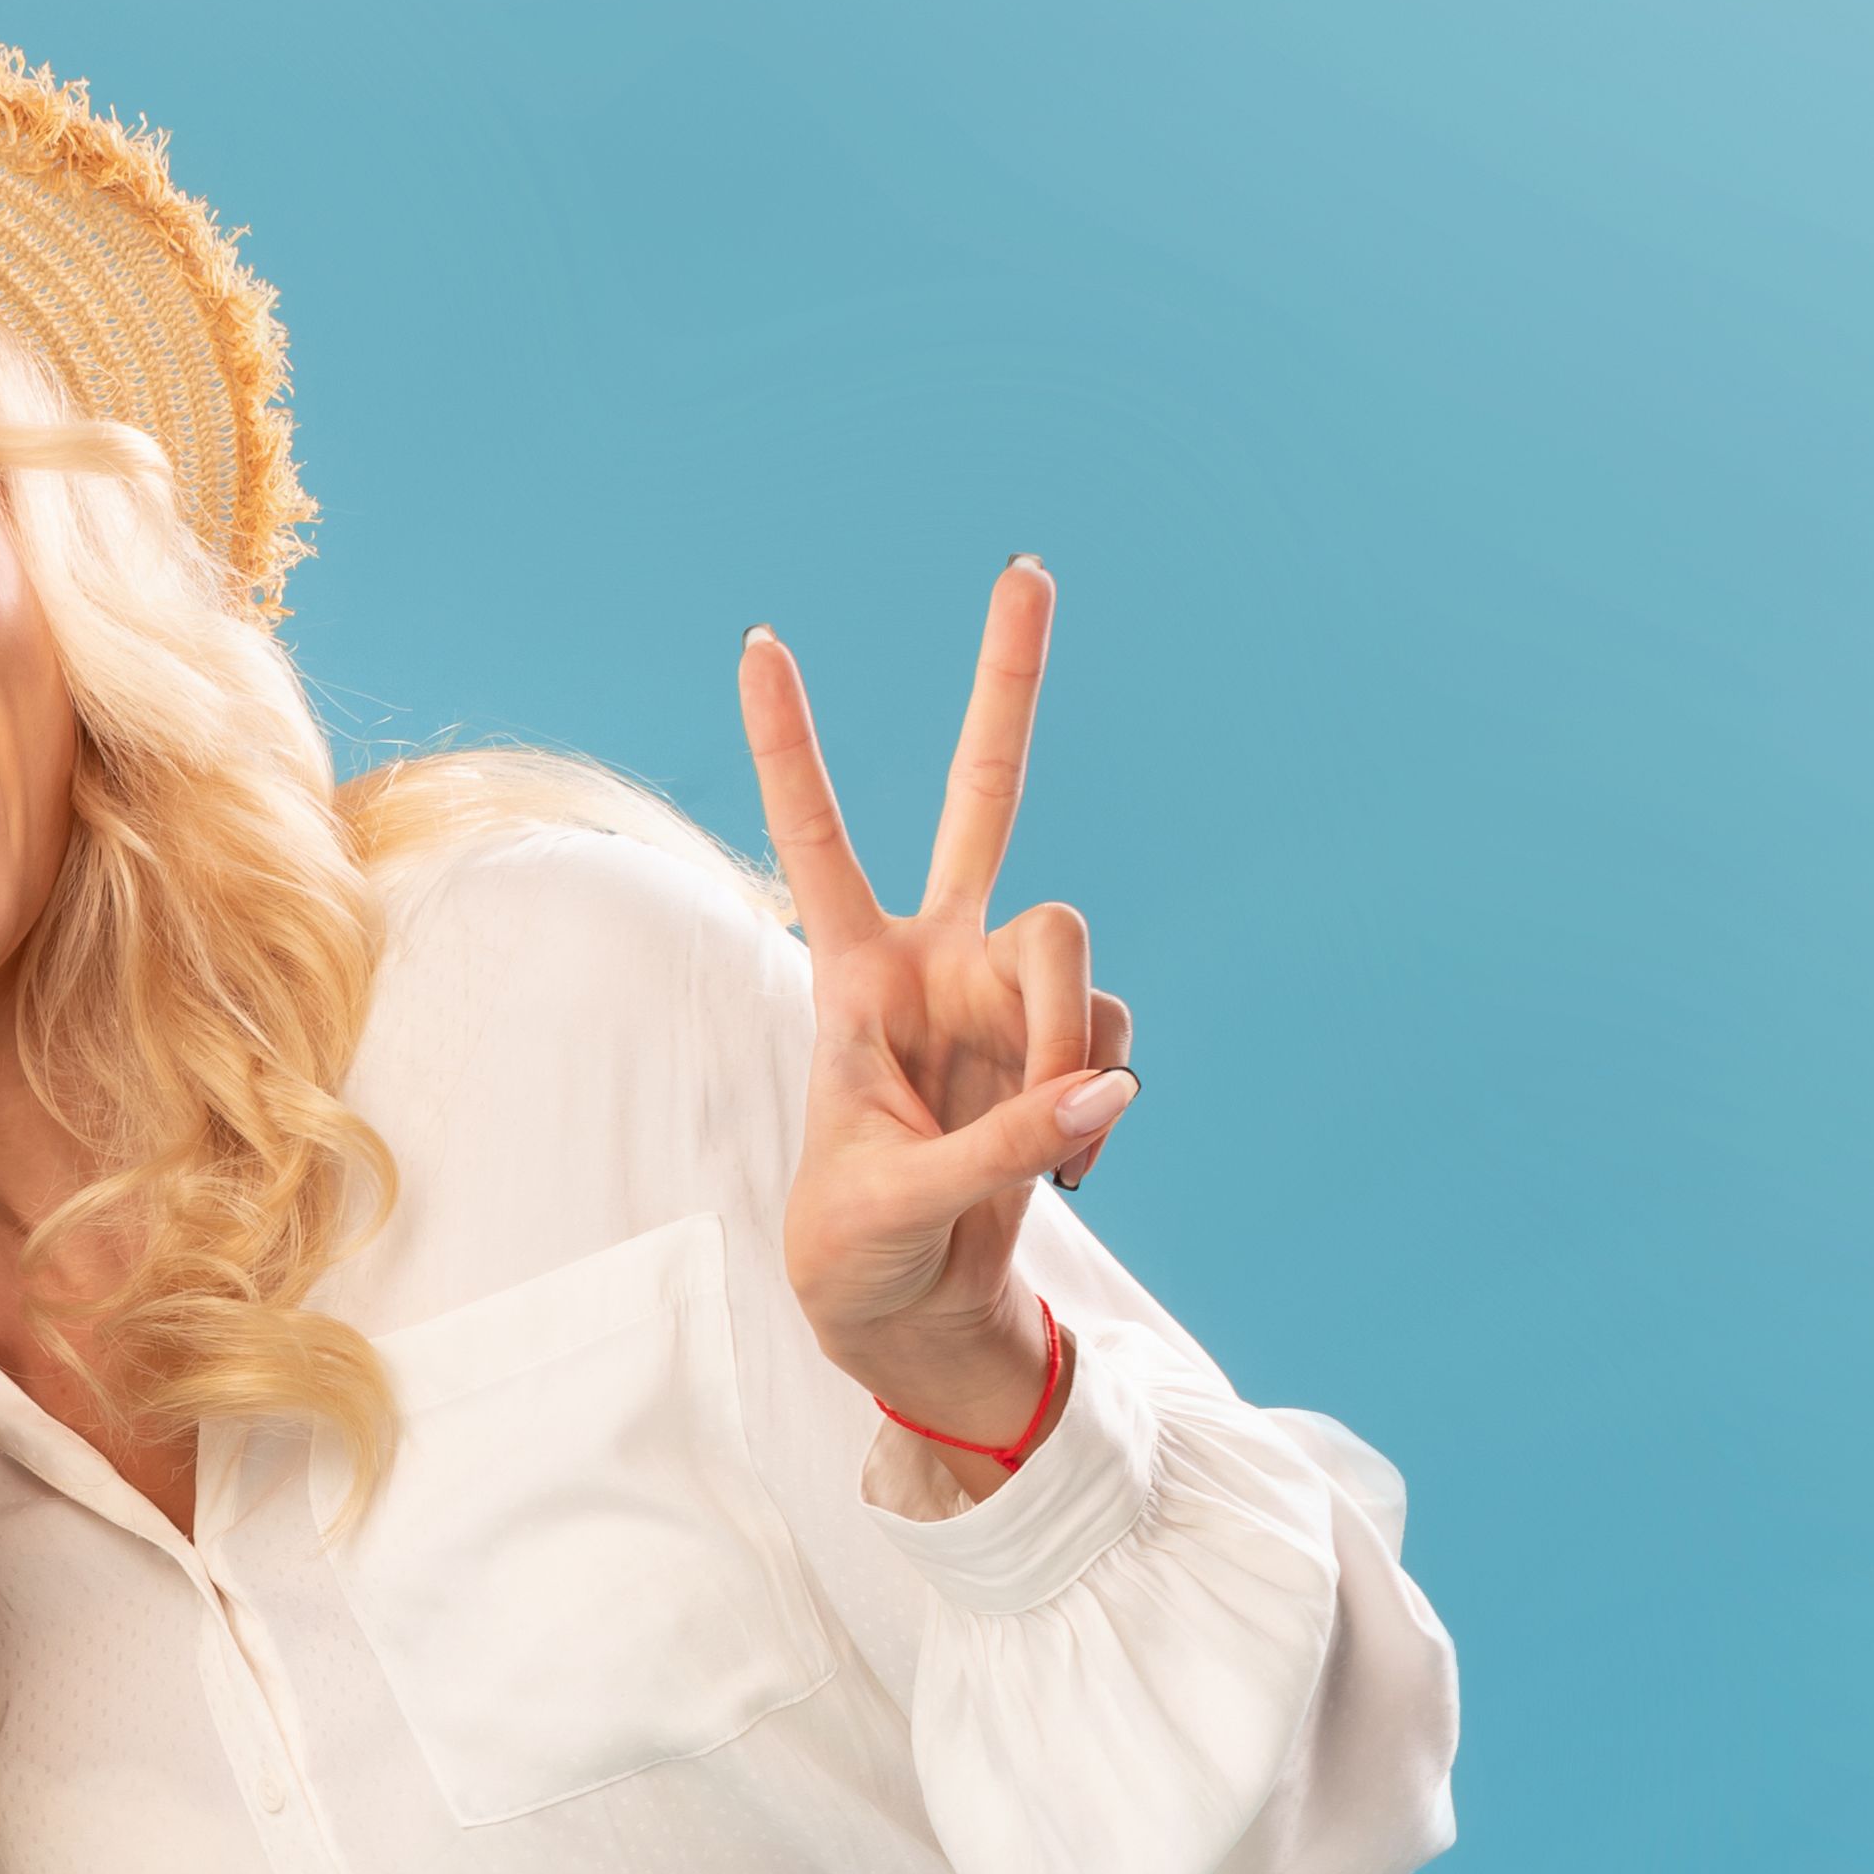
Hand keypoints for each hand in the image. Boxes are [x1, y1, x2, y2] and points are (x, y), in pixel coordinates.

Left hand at [739, 562, 1140, 1496]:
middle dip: (1009, 684)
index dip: (791, 748)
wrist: (911, 1307)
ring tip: (1036, 1150)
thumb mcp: (894, 1206)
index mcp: (853, 979)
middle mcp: (938, 961)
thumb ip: (1002, 1148)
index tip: (759, 640)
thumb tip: (1110, 1085)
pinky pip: (1115, 1046)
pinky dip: (1098, 1112)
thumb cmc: (858, 1247)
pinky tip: (1067, 1170)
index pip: (818, 841)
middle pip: (988, 796)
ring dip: (1065, 1050)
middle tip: (1026, 565)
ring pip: (1074, 952)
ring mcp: (1010, 997)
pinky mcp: (1069, 1045)